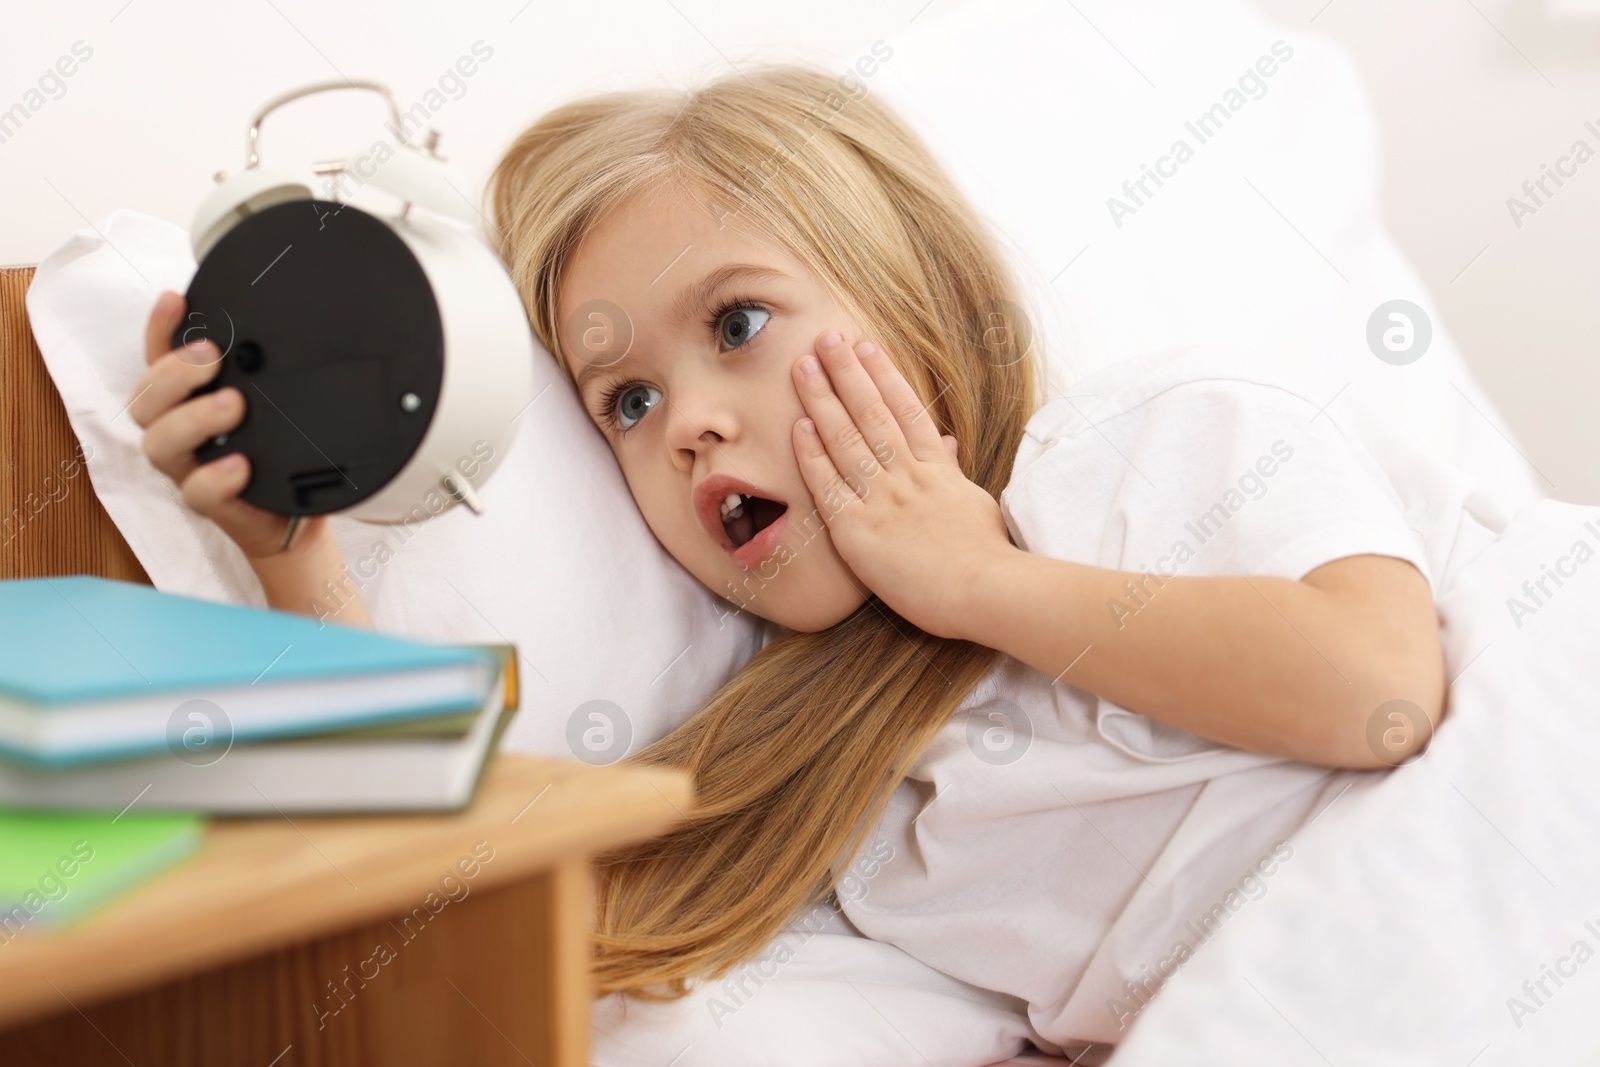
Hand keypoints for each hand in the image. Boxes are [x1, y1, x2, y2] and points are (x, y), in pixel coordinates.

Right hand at [130, 290, 325, 561]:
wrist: (298, 512)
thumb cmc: (279, 453)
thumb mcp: (273, 403)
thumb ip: (266, 371)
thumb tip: (289, 332)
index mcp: (188, 400)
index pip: (158, 358)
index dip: (158, 328)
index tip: (175, 300)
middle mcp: (180, 432)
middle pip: (145, 400)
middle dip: (173, 372)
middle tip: (213, 357)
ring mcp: (190, 468)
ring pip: (159, 443)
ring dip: (192, 418)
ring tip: (234, 404)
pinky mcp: (212, 504)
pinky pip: (197, 493)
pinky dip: (214, 477)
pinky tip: (240, 464)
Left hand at [792, 330, 1014, 640]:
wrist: (986, 590)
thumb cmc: (987, 556)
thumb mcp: (974, 504)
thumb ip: (953, 473)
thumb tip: (947, 444)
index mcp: (938, 469)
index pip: (906, 410)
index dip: (883, 375)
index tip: (865, 347)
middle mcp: (907, 476)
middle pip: (871, 413)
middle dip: (846, 372)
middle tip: (825, 338)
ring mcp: (882, 500)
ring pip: (846, 439)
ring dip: (822, 400)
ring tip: (803, 366)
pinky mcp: (859, 531)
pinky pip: (829, 486)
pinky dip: (813, 455)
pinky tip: (798, 426)